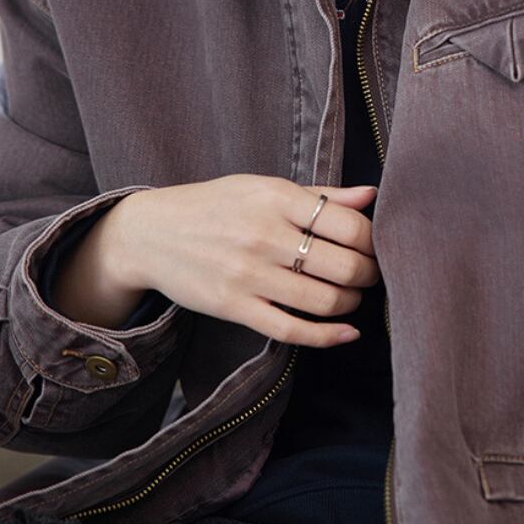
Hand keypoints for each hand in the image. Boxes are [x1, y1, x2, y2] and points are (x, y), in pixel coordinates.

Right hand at [94, 176, 380, 347]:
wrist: (150, 233)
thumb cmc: (217, 205)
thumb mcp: (264, 187)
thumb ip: (320, 195)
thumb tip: (371, 196)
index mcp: (277, 198)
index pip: (349, 225)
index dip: (372, 242)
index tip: (373, 247)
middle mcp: (265, 235)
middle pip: (343, 266)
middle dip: (368, 276)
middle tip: (369, 276)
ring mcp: (248, 274)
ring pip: (323, 301)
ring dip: (351, 304)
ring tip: (352, 297)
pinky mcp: (234, 306)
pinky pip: (291, 330)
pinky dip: (327, 336)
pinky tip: (346, 333)